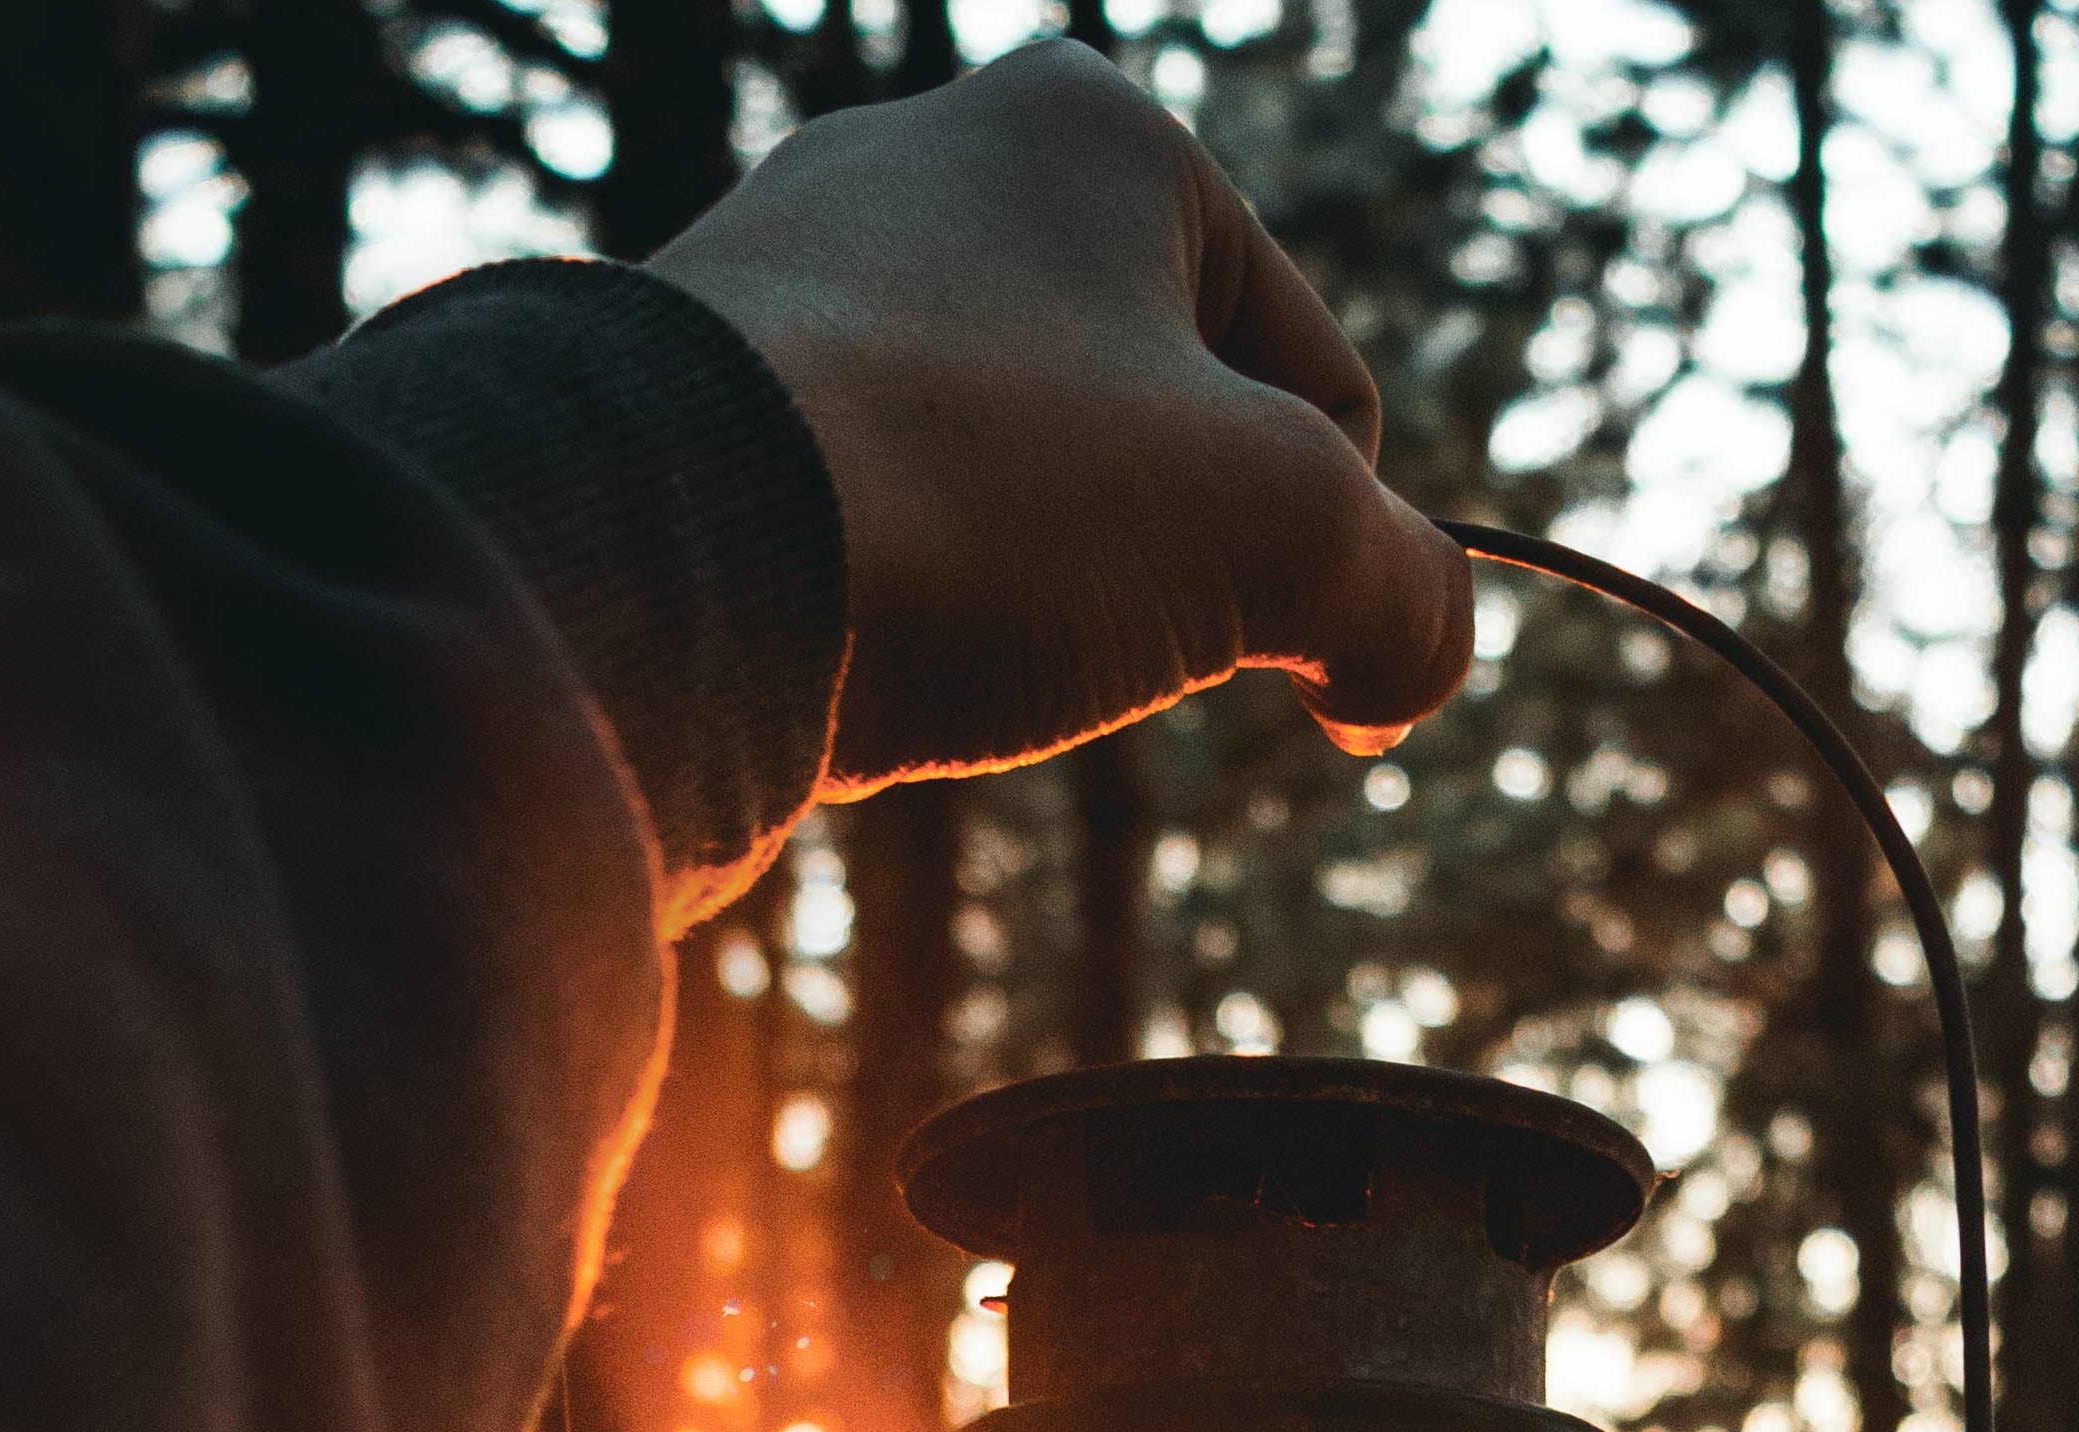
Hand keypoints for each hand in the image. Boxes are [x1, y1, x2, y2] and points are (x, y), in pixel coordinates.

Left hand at [655, 45, 1472, 795]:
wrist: (664, 561)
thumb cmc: (992, 497)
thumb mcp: (1281, 537)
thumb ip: (1405, 593)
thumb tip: (1413, 654)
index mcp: (1096, 129)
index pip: (1318, 386)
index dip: (1322, 545)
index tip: (1275, 651)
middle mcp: (932, 159)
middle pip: (1161, 436)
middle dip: (1163, 568)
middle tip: (1089, 628)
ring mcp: (798, 276)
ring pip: (1015, 489)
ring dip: (1029, 599)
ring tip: (958, 632)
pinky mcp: (700, 406)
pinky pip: (873, 526)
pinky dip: (900, 610)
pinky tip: (857, 644)